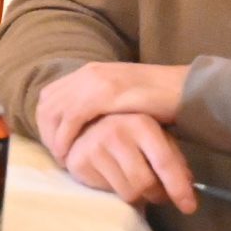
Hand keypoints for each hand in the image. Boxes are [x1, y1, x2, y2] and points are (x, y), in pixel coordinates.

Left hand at [35, 61, 186, 159]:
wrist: (185, 88)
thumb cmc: (159, 97)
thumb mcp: (121, 95)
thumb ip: (101, 102)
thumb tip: (84, 122)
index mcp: (89, 71)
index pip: (50, 95)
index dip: (47, 121)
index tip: (54, 142)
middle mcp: (87, 73)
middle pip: (47, 103)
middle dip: (46, 131)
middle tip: (56, 154)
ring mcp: (94, 81)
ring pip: (54, 112)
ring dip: (53, 137)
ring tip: (62, 158)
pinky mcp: (103, 94)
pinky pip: (71, 118)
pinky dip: (65, 138)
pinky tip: (69, 154)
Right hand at [61, 112, 198, 213]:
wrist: (83, 125)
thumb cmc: (128, 132)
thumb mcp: (155, 137)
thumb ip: (172, 159)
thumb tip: (188, 188)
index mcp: (141, 124)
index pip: (164, 162)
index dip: (178, 188)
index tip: (189, 207)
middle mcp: (116, 133)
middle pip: (145, 183)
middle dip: (156, 195)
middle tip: (158, 194)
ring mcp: (94, 148)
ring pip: (127, 193)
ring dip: (137, 196)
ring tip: (135, 185)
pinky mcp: (78, 163)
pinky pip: (107, 192)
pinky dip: (116, 191)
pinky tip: (114, 178)